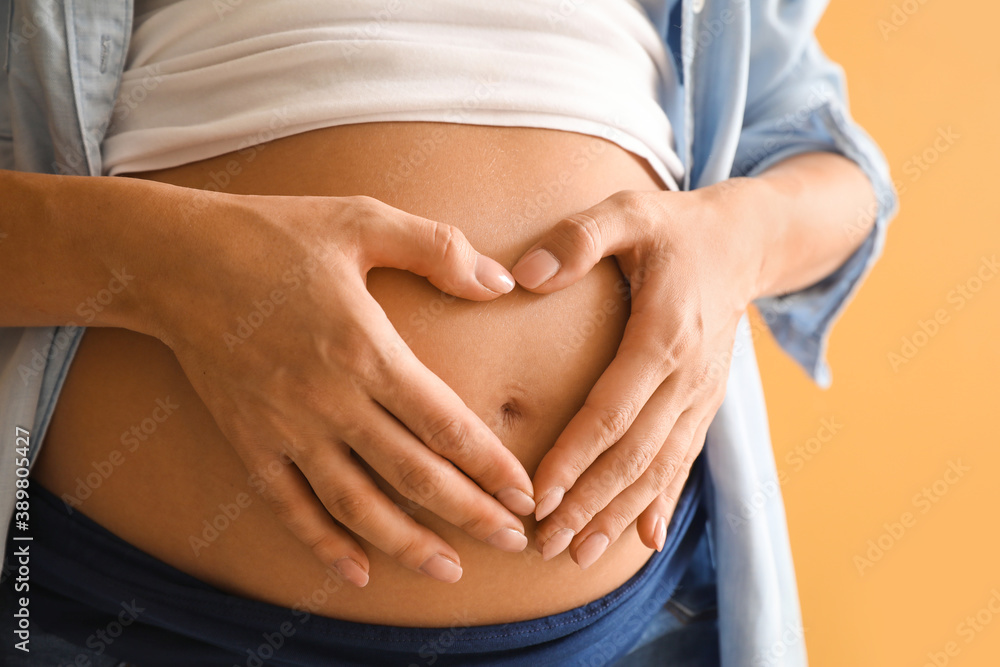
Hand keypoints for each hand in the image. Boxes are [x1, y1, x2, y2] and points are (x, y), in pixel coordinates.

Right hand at [133, 190, 535, 585]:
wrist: (174, 260)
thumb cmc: (275, 234)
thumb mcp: (362, 220)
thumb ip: (437, 249)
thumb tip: (501, 283)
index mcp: (367, 350)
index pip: (445, 424)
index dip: (490, 466)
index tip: (526, 496)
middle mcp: (330, 401)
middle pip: (413, 475)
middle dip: (470, 515)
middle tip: (514, 543)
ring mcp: (286, 428)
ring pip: (357, 505)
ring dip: (408, 544)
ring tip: (450, 572)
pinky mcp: (249, 442)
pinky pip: (290, 506)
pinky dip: (324, 544)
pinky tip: (358, 573)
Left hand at [510, 184, 765, 567]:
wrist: (745, 242)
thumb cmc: (674, 228)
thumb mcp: (627, 214)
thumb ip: (578, 239)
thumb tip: (523, 275)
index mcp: (664, 337)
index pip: (613, 411)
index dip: (575, 457)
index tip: (537, 496)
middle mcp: (688, 378)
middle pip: (634, 455)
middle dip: (589, 504)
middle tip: (544, 545)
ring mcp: (701, 396)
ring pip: (658, 469)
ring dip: (618, 515)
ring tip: (578, 554)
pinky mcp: (704, 404)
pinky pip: (683, 461)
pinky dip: (662, 503)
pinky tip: (643, 541)